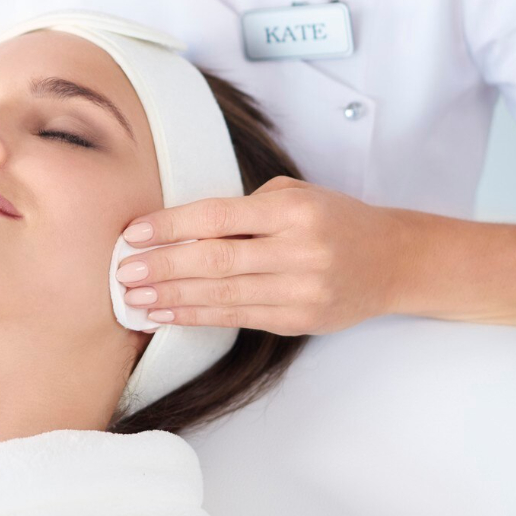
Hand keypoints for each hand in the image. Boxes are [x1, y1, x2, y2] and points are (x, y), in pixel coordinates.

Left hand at [115, 176, 403, 335]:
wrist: (393, 260)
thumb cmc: (333, 219)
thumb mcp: (294, 195)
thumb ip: (243, 210)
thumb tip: (178, 229)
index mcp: (292, 210)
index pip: (216, 217)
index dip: (169, 227)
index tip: (133, 235)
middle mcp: (298, 249)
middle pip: (214, 260)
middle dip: (162, 268)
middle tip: (122, 273)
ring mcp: (301, 289)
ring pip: (222, 295)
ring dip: (171, 299)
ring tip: (134, 300)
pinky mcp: (298, 320)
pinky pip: (236, 318)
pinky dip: (196, 317)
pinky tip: (167, 314)